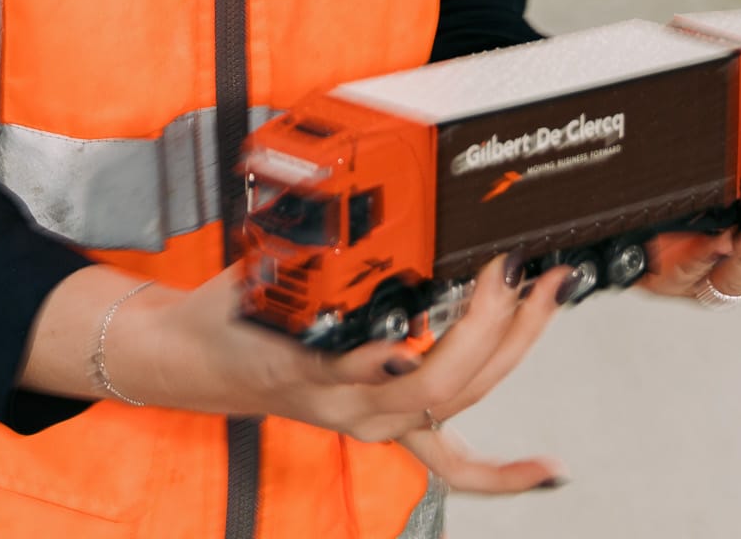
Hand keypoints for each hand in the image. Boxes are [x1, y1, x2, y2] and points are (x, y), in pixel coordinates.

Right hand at [30, 258, 569, 496]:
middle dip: (497, 325)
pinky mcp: (386, 425)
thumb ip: (300, 281)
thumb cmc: (223, 324)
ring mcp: (374, 423)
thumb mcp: (254, 287)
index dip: (461, 331)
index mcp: (327, 375)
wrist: (192, 360)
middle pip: (448, 386)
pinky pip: (449, 463)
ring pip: (461, 404)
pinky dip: (502, 473)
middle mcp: (357, 412)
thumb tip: (358, 291)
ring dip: (515, 350)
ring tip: (548, 295)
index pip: (410, 369)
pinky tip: (549, 471)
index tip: (487, 279)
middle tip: (518, 266)